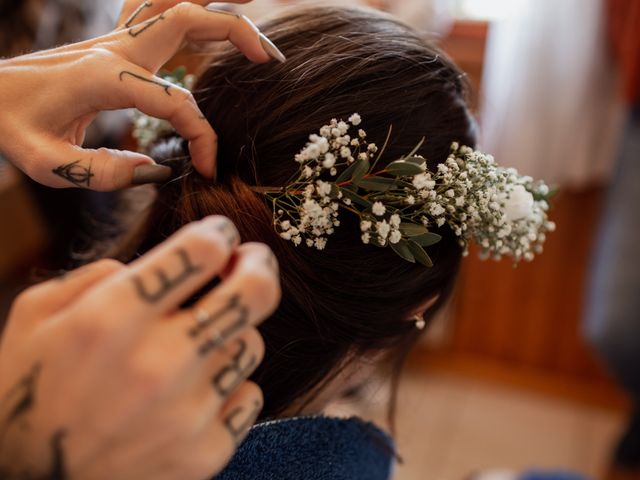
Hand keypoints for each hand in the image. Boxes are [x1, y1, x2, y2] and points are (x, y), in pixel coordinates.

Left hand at [0, 1, 284, 189]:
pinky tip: (211, 29)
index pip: (177, 104)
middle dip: (237, 34)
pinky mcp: (114, 45)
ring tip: (253, 22)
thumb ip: (105, 173)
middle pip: (188, 18)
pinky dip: (192, 12)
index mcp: (104, 77)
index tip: (207, 170)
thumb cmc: (9, 124)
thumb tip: (156, 173)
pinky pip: (159, 14)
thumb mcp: (47, 164)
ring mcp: (115, 40)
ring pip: (176, 5)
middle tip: (270, 62)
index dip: (203, 139)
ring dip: (217, 9)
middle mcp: (116, 50)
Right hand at [0, 216, 280, 479]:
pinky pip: (249, 395)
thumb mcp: (34, 316)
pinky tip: (201, 389)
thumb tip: (150, 264)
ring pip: (251, 344)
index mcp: (112, 319)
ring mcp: (187, 412)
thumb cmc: (27, 393)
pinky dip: (231, 386)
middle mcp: (158, 362)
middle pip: (254, 293)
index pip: (201, 250)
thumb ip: (94, 276)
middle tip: (253, 260)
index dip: (219, 232)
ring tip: (202, 340)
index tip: (219, 234)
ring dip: (232, 332)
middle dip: (260, 265)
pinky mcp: (205, 452)